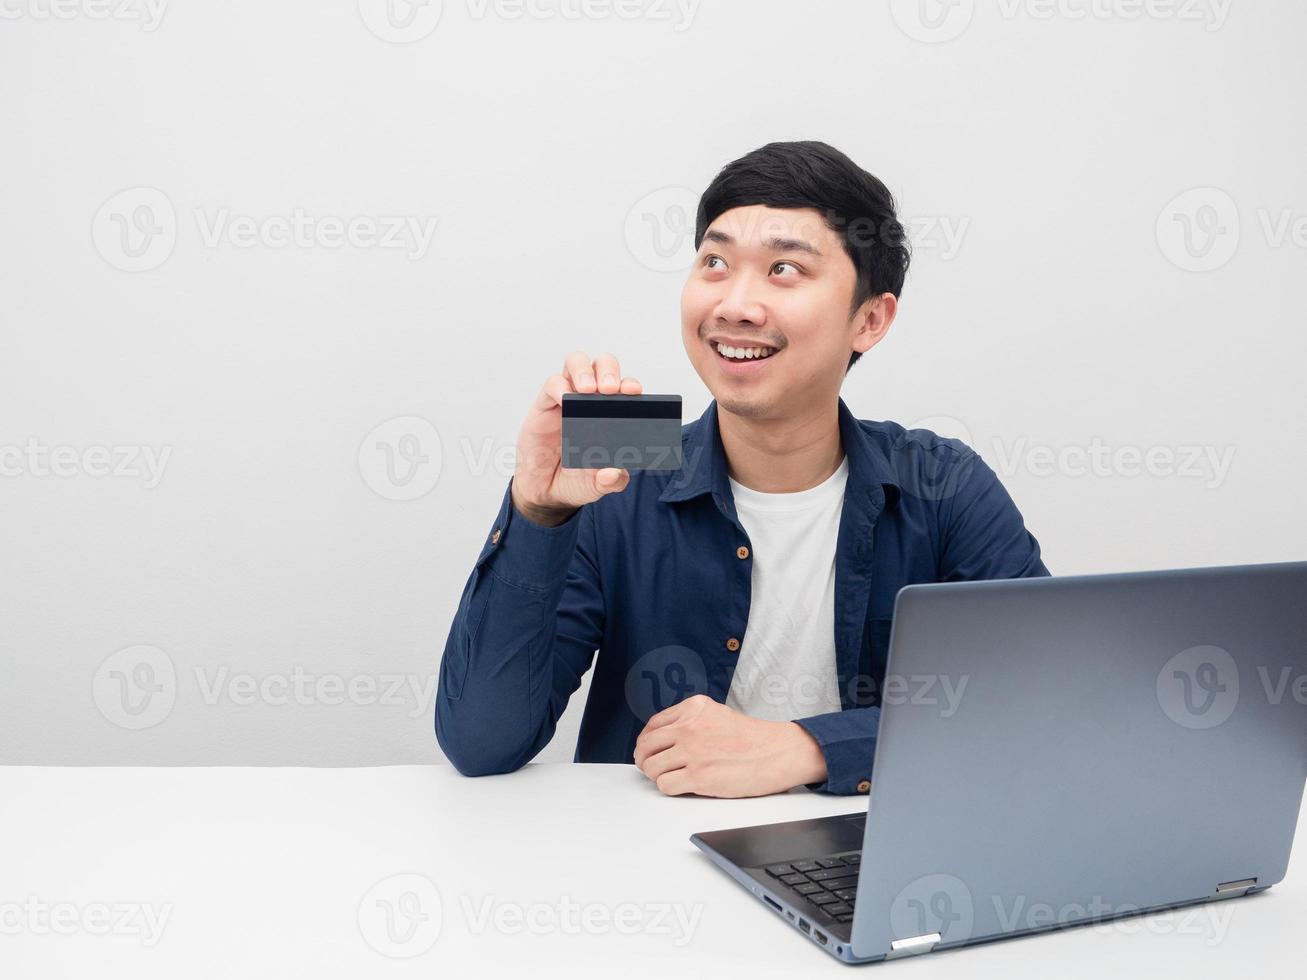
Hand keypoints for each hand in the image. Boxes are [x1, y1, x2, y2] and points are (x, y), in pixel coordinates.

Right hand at [511, 350, 643, 526]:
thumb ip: (611, 481)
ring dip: (585, 370)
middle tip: (610, 389)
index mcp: (612, 414)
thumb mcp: (598, 485)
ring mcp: (568, 399)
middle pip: (603, 365)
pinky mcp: (545, 405)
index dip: (630, 385)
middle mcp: (591, 401)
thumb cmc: (576, 479)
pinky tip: (566, 399)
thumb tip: (614, 472)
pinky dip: (559, 386)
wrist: (546, 491)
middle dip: (609, 371)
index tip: (634, 391)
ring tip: (588, 389)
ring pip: (577, 363)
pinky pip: (552, 383)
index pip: (624, 388)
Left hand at [633, 695, 827, 797]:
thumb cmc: (752, 738)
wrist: (778, 752)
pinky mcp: (699, 776)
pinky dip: (670, 788)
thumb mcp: (716, 714)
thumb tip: (661, 738)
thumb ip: (690, 721)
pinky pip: (664, 785)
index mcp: (693, 708)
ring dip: (658, 776)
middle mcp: (689, 727)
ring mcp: (692, 751)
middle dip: (645, 759)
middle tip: (652, 767)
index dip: (647, 741)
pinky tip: (683, 786)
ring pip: (651, 767)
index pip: (653, 725)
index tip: (649, 750)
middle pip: (646, 746)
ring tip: (671, 778)